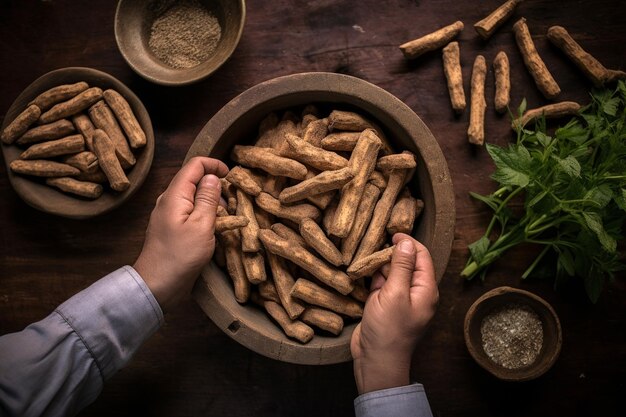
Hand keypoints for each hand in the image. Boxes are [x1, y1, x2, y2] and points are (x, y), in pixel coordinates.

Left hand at [133, 157, 228, 312]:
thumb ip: (208, 198)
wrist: (157, 285)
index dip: (215, 165)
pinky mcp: (172, 227)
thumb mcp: (202, 225)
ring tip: (226, 218)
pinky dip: (204, 214)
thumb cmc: (180, 256)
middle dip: (215, 186)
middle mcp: (169, 200)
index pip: (195, 165)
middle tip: (232, 203)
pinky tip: (214, 229)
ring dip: (211, 202)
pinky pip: (190, 211)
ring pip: (193, 196)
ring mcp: (169, 214)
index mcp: (175, 195)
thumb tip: (214, 177)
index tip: (232, 177)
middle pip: (194, 180)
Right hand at [350, 233, 438, 393]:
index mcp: (425, 288)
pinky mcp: (385, 304)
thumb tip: (406, 241)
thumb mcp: (395, 293)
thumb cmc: (389, 330)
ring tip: (365, 257)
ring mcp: (399, 298)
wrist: (376, 361)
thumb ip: (401, 266)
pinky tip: (361, 270)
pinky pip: (382, 284)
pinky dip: (373, 277)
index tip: (391, 234)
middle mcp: (415, 291)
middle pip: (406, 262)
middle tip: (373, 245)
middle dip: (391, 253)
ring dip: (379, 264)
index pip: (421, 256)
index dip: (408, 242)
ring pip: (391, 272)